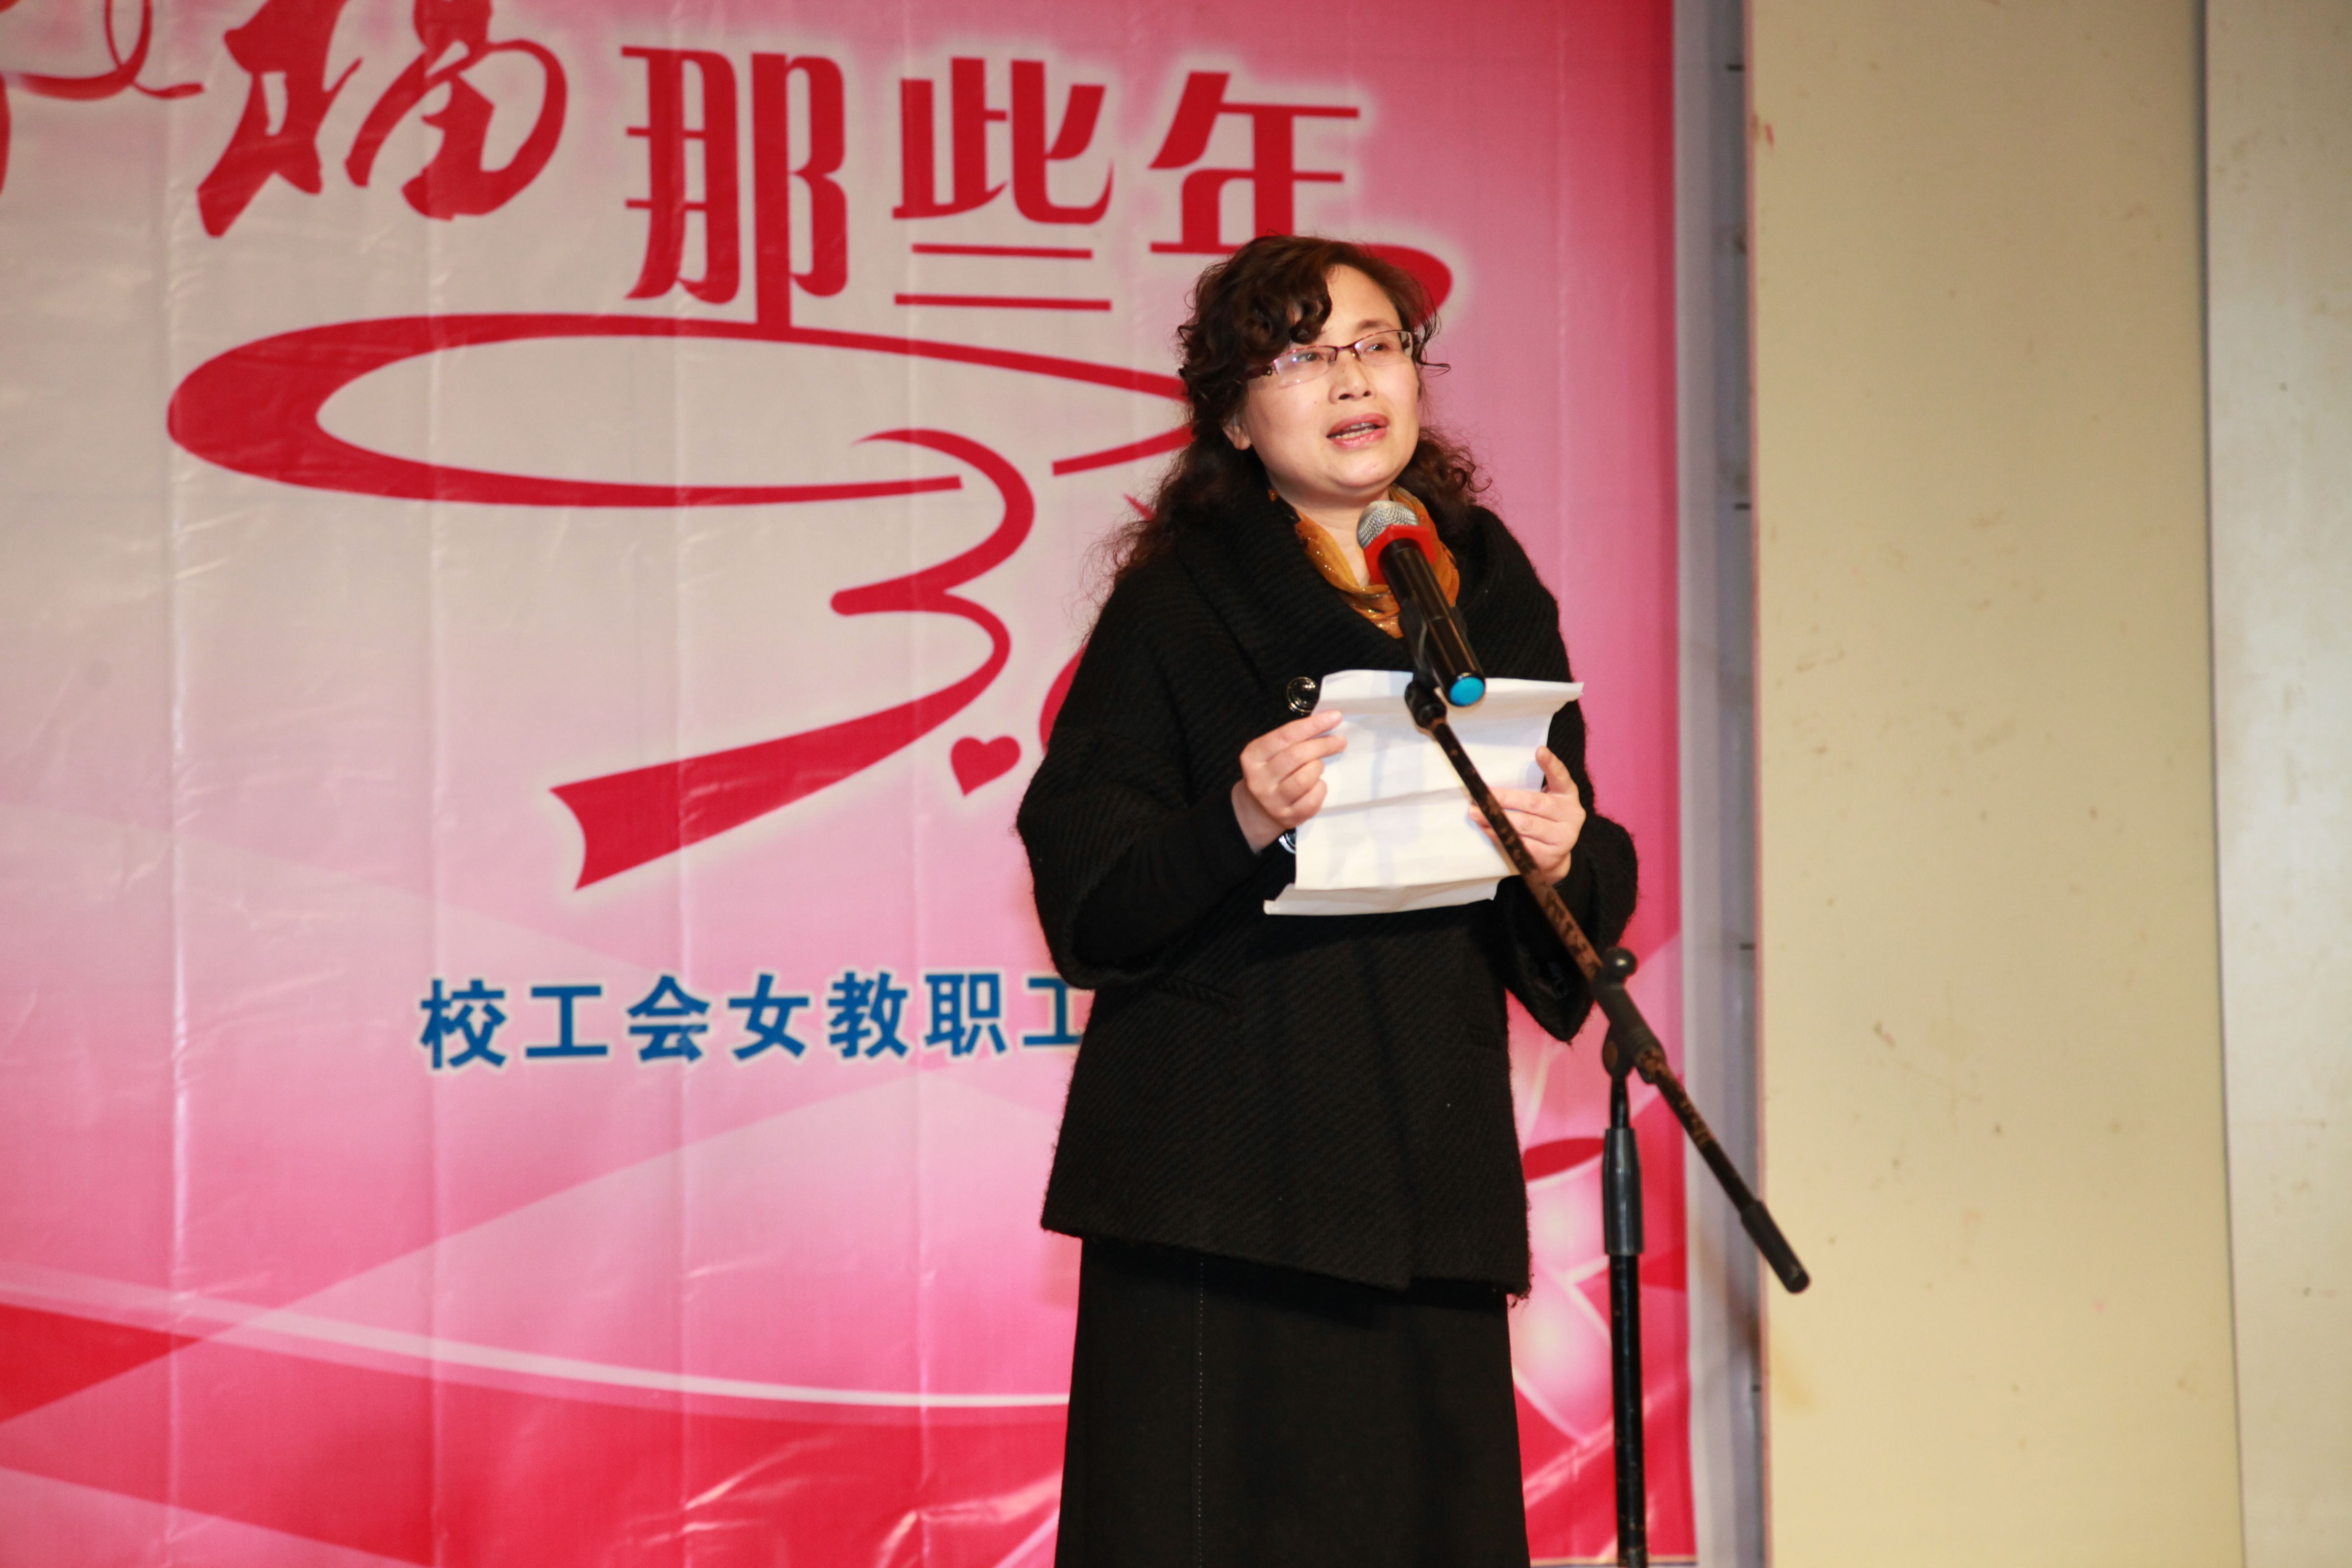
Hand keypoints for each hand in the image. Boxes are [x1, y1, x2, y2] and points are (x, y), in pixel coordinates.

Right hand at [1232, 710, 1346, 852]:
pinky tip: (1316, 785)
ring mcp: (1272, 800)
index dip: (1313, 725)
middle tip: (1339, 741)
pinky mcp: (1287, 816)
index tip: (1334, 717)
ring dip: (1317, 768)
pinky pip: (1313, 799)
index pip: (1285, 735)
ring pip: (1305, 778)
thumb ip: (1293, 739)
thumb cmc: (1273, 772)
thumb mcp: (1272, 752)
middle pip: (1296, 756)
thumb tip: (1327, 722)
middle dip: (1322, 745)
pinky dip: (1320, 788)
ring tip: (1317, 766)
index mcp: (1253, 756)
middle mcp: (1259, 778)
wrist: (1258, 810)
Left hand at [1476, 746, 1585, 882]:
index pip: (1561, 777)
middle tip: (1481, 796)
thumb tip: (1495, 779)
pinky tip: (1487, 829)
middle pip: (1534, 803)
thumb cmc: (1543, 820)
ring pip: (1526, 825)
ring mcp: (1562, 837)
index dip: (1551, 764)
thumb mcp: (1546, 800)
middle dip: (1504, 799)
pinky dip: (1501, 836)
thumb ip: (1532, 788)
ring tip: (1476, 814)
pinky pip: (1521, 844)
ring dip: (1498, 819)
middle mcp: (1571, 815)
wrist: (1555, 856)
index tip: (1539, 751)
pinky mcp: (1550, 856)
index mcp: (1568, 795)